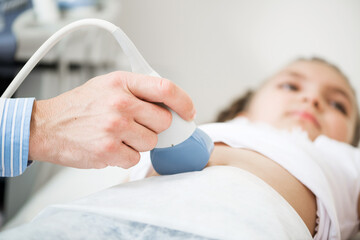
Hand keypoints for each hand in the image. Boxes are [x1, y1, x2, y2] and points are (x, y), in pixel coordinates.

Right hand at [28, 71, 194, 168]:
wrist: (46, 126)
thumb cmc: (78, 107)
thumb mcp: (107, 86)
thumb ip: (137, 91)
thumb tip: (168, 103)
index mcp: (122, 83)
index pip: (166, 88)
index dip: (183, 102)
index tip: (188, 112)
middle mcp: (120, 103)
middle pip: (163, 121)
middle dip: (154, 127)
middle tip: (135, 126)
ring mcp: (115, 127)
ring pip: (151, 142)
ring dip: (139, 143)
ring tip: (118, 136)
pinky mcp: (108, 150)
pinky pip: (135, 158)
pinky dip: (125, 156)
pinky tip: (110, 147)